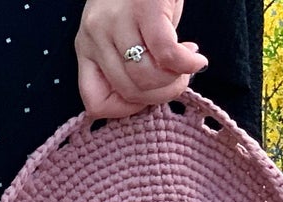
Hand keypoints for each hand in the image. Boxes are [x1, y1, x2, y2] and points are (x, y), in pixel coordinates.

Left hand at [75, 0, 208, 118]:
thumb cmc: (141, 0)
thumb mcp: (123, 35)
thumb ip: (128, 65)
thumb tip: (153, 97)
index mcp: (86, 47)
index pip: (95, 102)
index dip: (127, 109)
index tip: (149, 93)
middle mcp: (94, 35)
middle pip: (129, 92)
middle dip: (161, 95)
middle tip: (179, 78)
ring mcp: (116, 21)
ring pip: (147, 78)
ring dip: (176, 79)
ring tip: (187, 64)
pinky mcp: (144, 9)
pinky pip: (167, 55)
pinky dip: (187, 64)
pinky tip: (196, 58)